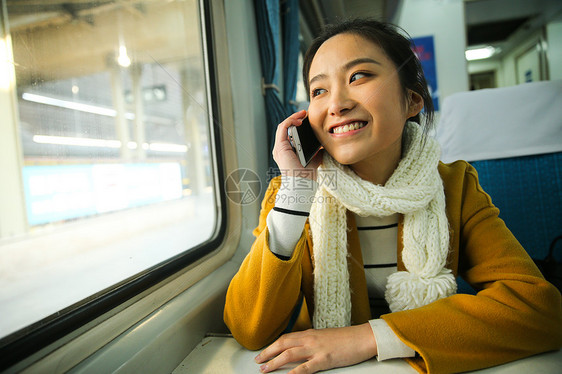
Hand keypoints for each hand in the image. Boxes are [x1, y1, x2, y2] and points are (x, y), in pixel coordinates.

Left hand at [255, 323, 376, 373]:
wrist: (363, 337)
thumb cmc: (346, 339)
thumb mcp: (325, 337)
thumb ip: (312, 342)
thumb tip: (300, 349)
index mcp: (310, 333)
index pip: (285, 338)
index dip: (272, 345)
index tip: (263, 352)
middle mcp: (310, 339)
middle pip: (283, 344)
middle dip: (268, 353)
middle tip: (257, 361)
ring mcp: (316, 349)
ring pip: (289, 354)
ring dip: (274, 362)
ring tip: (265, 369)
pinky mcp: (324, 359)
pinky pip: (306, 367)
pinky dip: (294, 373)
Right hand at [272, 110, 322, 179]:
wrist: (302, 184)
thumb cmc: (307, 176)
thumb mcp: (314, 159)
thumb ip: (316, 151)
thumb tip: (324, 143)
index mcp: (287, 152)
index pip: (289, 134)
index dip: (296, 124)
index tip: (307, 119)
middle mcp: (281, 149)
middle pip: (285, 128)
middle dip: (295, 119)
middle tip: (305, 113)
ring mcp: (279, 148)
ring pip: (283, 126)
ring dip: (293, 118)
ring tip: (303, 114)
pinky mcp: (280, 146)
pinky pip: (283, 128)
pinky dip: (290, 121)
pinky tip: (299, 119)